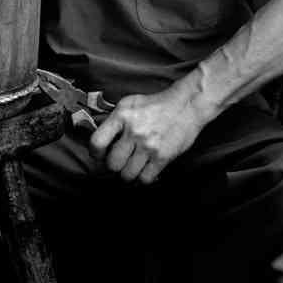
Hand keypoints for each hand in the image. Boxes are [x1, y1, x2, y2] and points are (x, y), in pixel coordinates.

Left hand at [90, 79, 211, 183]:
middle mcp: (133, 132)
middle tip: (118, 162)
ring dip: (128, 173)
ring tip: (132, 166)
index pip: (97, 142)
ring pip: (127, 174)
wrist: (186, 105)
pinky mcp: (163, 157)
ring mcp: (149, 146)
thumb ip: (113, 120)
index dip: (95, 153)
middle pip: (112, 164)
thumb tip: (99, 139)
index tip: (99, 155)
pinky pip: (145, 179)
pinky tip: (145, 169)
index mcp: (122, 116)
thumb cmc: (155, 104)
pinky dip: (143, 177)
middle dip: (113, 166)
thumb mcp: (129, 104)